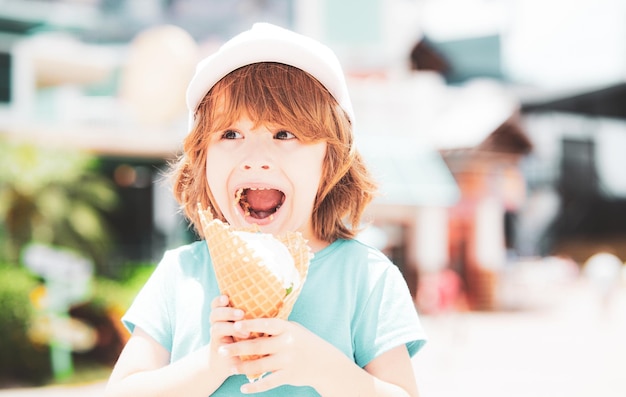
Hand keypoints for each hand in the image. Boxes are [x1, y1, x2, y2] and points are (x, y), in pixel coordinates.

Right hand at [208, 295, 249, 380]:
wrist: (232, 365)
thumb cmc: (250, 339)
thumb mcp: (250, 326)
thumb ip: (254, 315)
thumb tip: (278, 299)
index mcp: (224, 316)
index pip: (217, 304)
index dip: (219, 300)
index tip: (226, 297)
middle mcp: (218, 324)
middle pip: (215, 314)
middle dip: (226, 312)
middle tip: (241, 314)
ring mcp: (217, 338)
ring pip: (216, 328)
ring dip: (230, 328)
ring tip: (246, 334)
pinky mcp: (221, 351)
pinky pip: (222, 346)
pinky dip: (231, 347)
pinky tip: (242, 348)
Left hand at [218, 318, 346, 393]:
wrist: (325, 363)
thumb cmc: (303, 342)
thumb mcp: (293, 329)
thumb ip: (275, 327)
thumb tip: (250, 320)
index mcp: (287, 328)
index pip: (266, 324)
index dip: (249, 324)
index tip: (234, 324)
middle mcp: (287, 344)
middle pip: (257, 346)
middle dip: (237, 348)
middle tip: (220, 350)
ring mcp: (288, 360)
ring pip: (260, 365)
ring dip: (241, 367)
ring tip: (229, 368)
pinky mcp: (289, 376)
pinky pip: (268, 382)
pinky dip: (255, 386)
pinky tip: (243, 387)